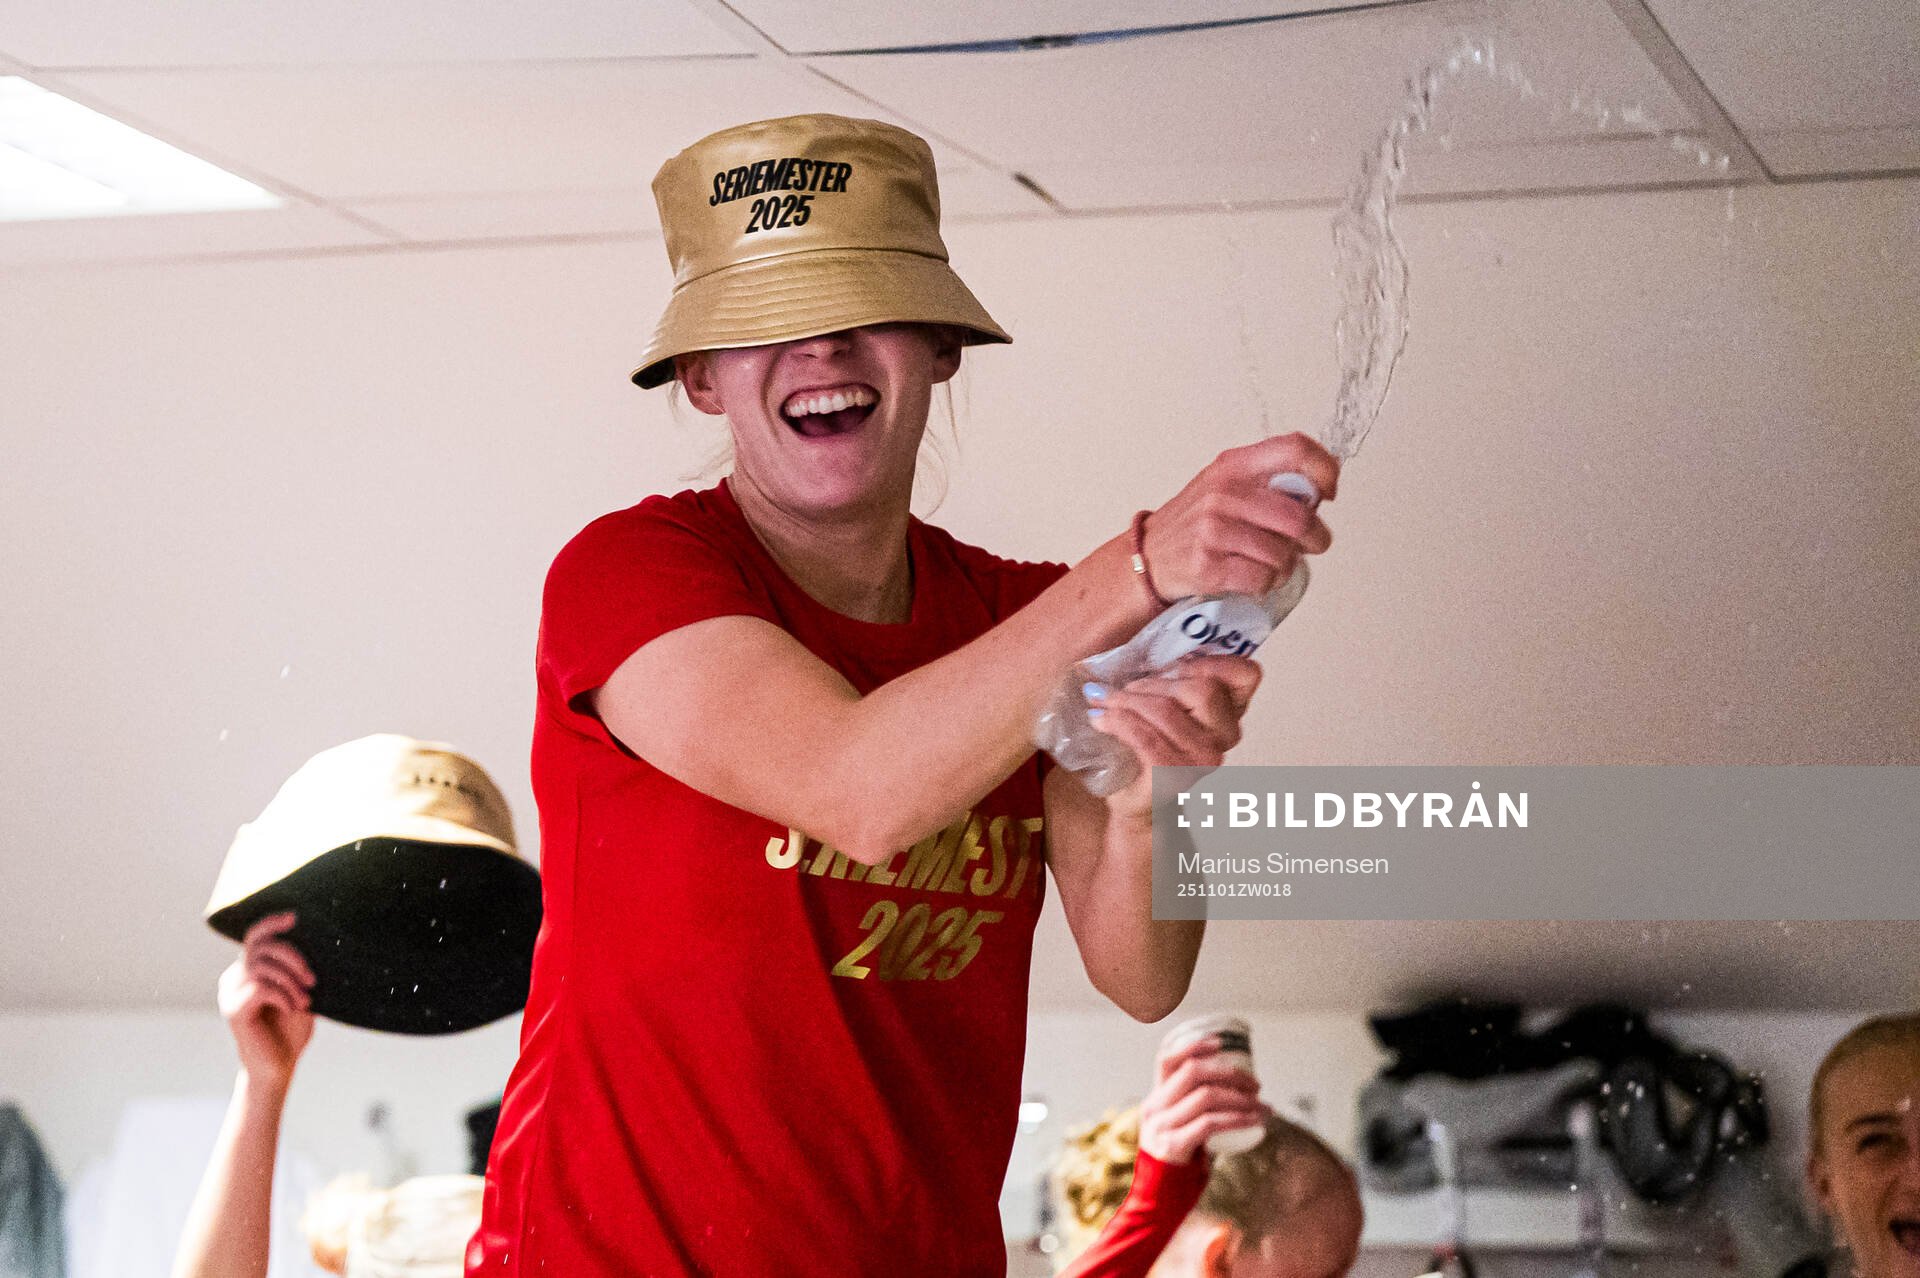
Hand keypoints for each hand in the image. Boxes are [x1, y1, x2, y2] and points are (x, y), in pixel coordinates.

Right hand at [218, 912, 314, 1090]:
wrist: (279, 1066)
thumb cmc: (290, 1030)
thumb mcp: (299, 992)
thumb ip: (296, 970)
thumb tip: (313, 940)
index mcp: (247, 971)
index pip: (254, 936)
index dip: (271, 923)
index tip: (294, 917)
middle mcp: (233, 978)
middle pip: (261, 947)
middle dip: (292, 957)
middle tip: (312, 979)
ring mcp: (229, 994)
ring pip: (262, 967)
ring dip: (291, 981)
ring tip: (305, 1000)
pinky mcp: (233, 1009)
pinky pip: (262, 988)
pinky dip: (284, 995)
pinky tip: (293, 1008)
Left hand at [1087, 654, 1259, 818]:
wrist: (1135, 796)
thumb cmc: (1149, 742)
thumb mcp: (1165, 702)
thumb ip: (1170, 674)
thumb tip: (1142, 637)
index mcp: (1230, 711)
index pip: (1246, 674)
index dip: (1212, 661)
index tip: (1175, 664)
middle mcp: (1225, 736)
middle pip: (1201, 689)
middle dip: (1154, 683)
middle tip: (1126, 688)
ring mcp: (1203, 759)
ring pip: (1166, 710)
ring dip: (1126, 701)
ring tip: (1103, 701)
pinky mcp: (1174, 777)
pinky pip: (1143, 736)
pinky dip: (1116, 722)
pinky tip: (1100, 720)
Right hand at [1138, 1031, 1270, 1165]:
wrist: (1156, 1202)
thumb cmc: (1176, 1165)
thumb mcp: (1176, 1130)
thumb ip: (1192, 1114)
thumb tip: (1232, 1095)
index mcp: (1154, 1100)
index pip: (1167, 1060)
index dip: (1194, 1046)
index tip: (1220, 1043)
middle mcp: (1154, 1108)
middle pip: (1192, 1073)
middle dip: (1229, 1073)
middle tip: (1256, 1085)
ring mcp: (1162, 1126)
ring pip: (1206, 1097)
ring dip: (1242, 1099)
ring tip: (1263, 1107)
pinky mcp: (1175, 1146)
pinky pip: (1211, 1123)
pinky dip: (1238, 1118)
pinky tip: (1255, 1120)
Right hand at [1141, 433, 1338, 599]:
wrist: (1150, 556)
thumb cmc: (1196, 522)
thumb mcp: (1225, 483)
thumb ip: (1269, 480)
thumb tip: (1318, 492)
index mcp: (1234, 465)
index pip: (1295, 449)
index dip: (1324, 470)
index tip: (1327, 492)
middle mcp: (1223, 492)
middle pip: (1298, 517)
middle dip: (1316, 538)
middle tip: (1311, 543)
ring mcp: (1213, 529)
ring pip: (1284, 554)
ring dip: (1287, 565)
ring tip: (1272, 563)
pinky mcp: (1208, 565)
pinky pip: (1262, 579)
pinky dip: (1267, 584)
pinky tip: (1254, 577)